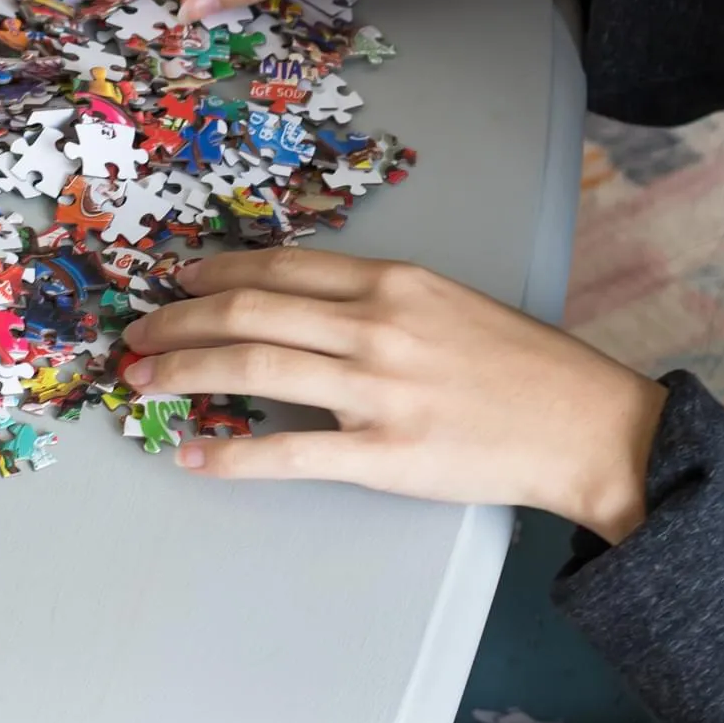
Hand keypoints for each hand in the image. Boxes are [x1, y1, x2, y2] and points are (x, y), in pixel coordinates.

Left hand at [122, 249, 666, 541]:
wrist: (588, 426)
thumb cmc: (523, 366)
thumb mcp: (448, 301)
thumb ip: (378, 298)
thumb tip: (303, 303)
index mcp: (391, 281)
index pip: (280, 266)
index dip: (216, 272)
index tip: (177, 281)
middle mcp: (375, 324)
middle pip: (249, 310)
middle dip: (178, 320)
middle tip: (135, 333)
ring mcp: (377, 389)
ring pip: (253, 367)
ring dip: (183, 371)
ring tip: (141, 381)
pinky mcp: (384, 453)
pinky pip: (287, 453)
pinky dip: (230, 454)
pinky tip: (192, 456)